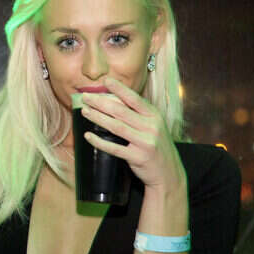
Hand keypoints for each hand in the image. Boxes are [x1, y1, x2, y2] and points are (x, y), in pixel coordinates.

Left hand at [80, 76, 186, 195]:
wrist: (169, 172)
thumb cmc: (156, 146)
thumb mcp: (153, 126)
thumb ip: (139, 114)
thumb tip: (114, 100)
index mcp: (154, 115)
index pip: (134, 98)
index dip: (119, 88)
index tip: (105, 80)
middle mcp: (151, 126)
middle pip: (121, 111)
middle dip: (101, 102)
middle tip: (85, 97)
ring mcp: (145, 142)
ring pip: (116, 127)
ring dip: (98, 118)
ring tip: (85, 111)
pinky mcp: (138, 157)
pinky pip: (114, 148)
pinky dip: (99, 142)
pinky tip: (88, 136)